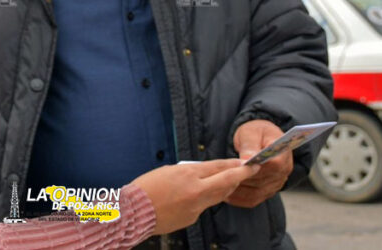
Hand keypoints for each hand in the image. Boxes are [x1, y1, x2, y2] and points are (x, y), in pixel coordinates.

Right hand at [131, 159, 259, 234]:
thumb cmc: (146, 188)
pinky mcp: (192, 218)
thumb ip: (189, 172)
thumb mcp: (168, 171)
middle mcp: (196, 191)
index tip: (248, 163)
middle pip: (226, 182)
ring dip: (225, 188)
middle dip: (239, 176)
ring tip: (230, 181)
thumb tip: (204, 174)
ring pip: (218, 196)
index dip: (235, 165)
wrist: (133, 212)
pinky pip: (203, 207)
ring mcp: (195, 207)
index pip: (219, 167)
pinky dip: (203, 200)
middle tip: (248, 171)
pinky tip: (195, 197)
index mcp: (188, 174)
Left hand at [226, 119, 293, 207]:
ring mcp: (276, 184)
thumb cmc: (256, 133)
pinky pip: (252, 200)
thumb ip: (250, 145)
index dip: (255, 168)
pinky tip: (224, 193)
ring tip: (219, 186)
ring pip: (255, 193)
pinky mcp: (267, 192)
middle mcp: (283, 172)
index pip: (273, 166)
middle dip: (241, 179)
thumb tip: (247, 158)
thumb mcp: (251, 133)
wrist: (260, 140)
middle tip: (220, 178)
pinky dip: (238, 198)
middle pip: (261, 181)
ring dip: (237, 190)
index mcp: (283, 154)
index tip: (237, 166)